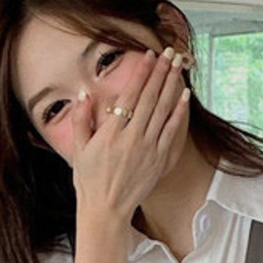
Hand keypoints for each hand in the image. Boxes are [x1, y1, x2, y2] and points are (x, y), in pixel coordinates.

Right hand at [71, 46, 191, 224]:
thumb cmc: (90, 180)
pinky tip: (184, 96)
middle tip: (169, 53)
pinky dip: (178, 112)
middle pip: (150, 98)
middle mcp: (132, 138)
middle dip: (160, 72)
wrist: (106, 209)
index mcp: (111, 133)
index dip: (140, 73)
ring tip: (177, 66)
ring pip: (163, 110)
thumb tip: (84, 93)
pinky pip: (172, 131)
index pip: (129, 95)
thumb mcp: (78, 149)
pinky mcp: (159, 160)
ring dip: (171, 85)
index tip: (148, 56)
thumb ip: (81, 119)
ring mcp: (148, 149)